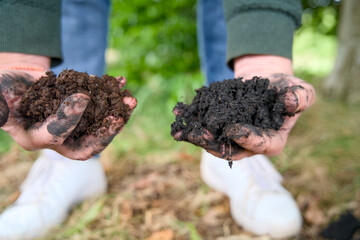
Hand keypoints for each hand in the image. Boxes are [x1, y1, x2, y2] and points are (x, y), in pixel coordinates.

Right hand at [0, 53, 136, 159]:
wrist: (19, 81)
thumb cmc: (3, 90)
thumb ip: (1, 106)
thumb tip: (5, 109)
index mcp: (36, 138)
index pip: (56, 135)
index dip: (69, 119)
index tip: (82, 97)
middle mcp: (59, 138)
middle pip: (87, 145)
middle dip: (105, 132)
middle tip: (119, 118)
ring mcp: (75, 127)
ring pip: (101, 128)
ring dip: (118, 114)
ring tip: (130, 100)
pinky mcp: (84, 112)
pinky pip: (103, 108)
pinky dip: (113, 95)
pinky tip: (121, 81)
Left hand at [173, 55, 315, 159]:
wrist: (266, 81)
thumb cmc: (286, 89)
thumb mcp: (301, 90)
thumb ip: (301, 98)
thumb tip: (289, 102)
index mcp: (272, 141)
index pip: (261, 144)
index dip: (247, 139)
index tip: (233, 129)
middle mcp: (249, 143)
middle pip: (231, 149)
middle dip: (214, 144)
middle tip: (200, 135)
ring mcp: (231, 136)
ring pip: (213, 142)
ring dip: (197, 137)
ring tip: (183, 130)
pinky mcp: (219, 126)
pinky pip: (204, 126)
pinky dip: (191, 121)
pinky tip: (178, 114)